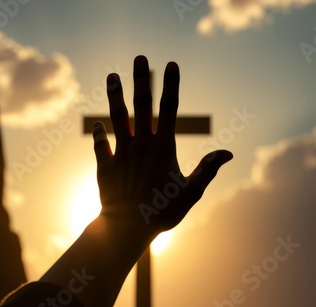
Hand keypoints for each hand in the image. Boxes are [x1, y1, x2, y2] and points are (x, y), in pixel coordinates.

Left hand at [93, 55, 232, 237]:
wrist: (126, 229)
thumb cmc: (162, 213)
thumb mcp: (190, 193)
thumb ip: (207, 170)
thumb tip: (228, 153)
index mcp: (163, 148)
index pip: (169, 110)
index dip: (171, 86)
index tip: (172, 65)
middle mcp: (141, 145)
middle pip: (141, 105)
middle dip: (141, 80)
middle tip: (139, 58)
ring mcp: (120, 154)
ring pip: (117, 118)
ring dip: (114, 96)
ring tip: (111, 76)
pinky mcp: (104, 166)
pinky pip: (100, 146)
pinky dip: (98, 134)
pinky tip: (96, 125)